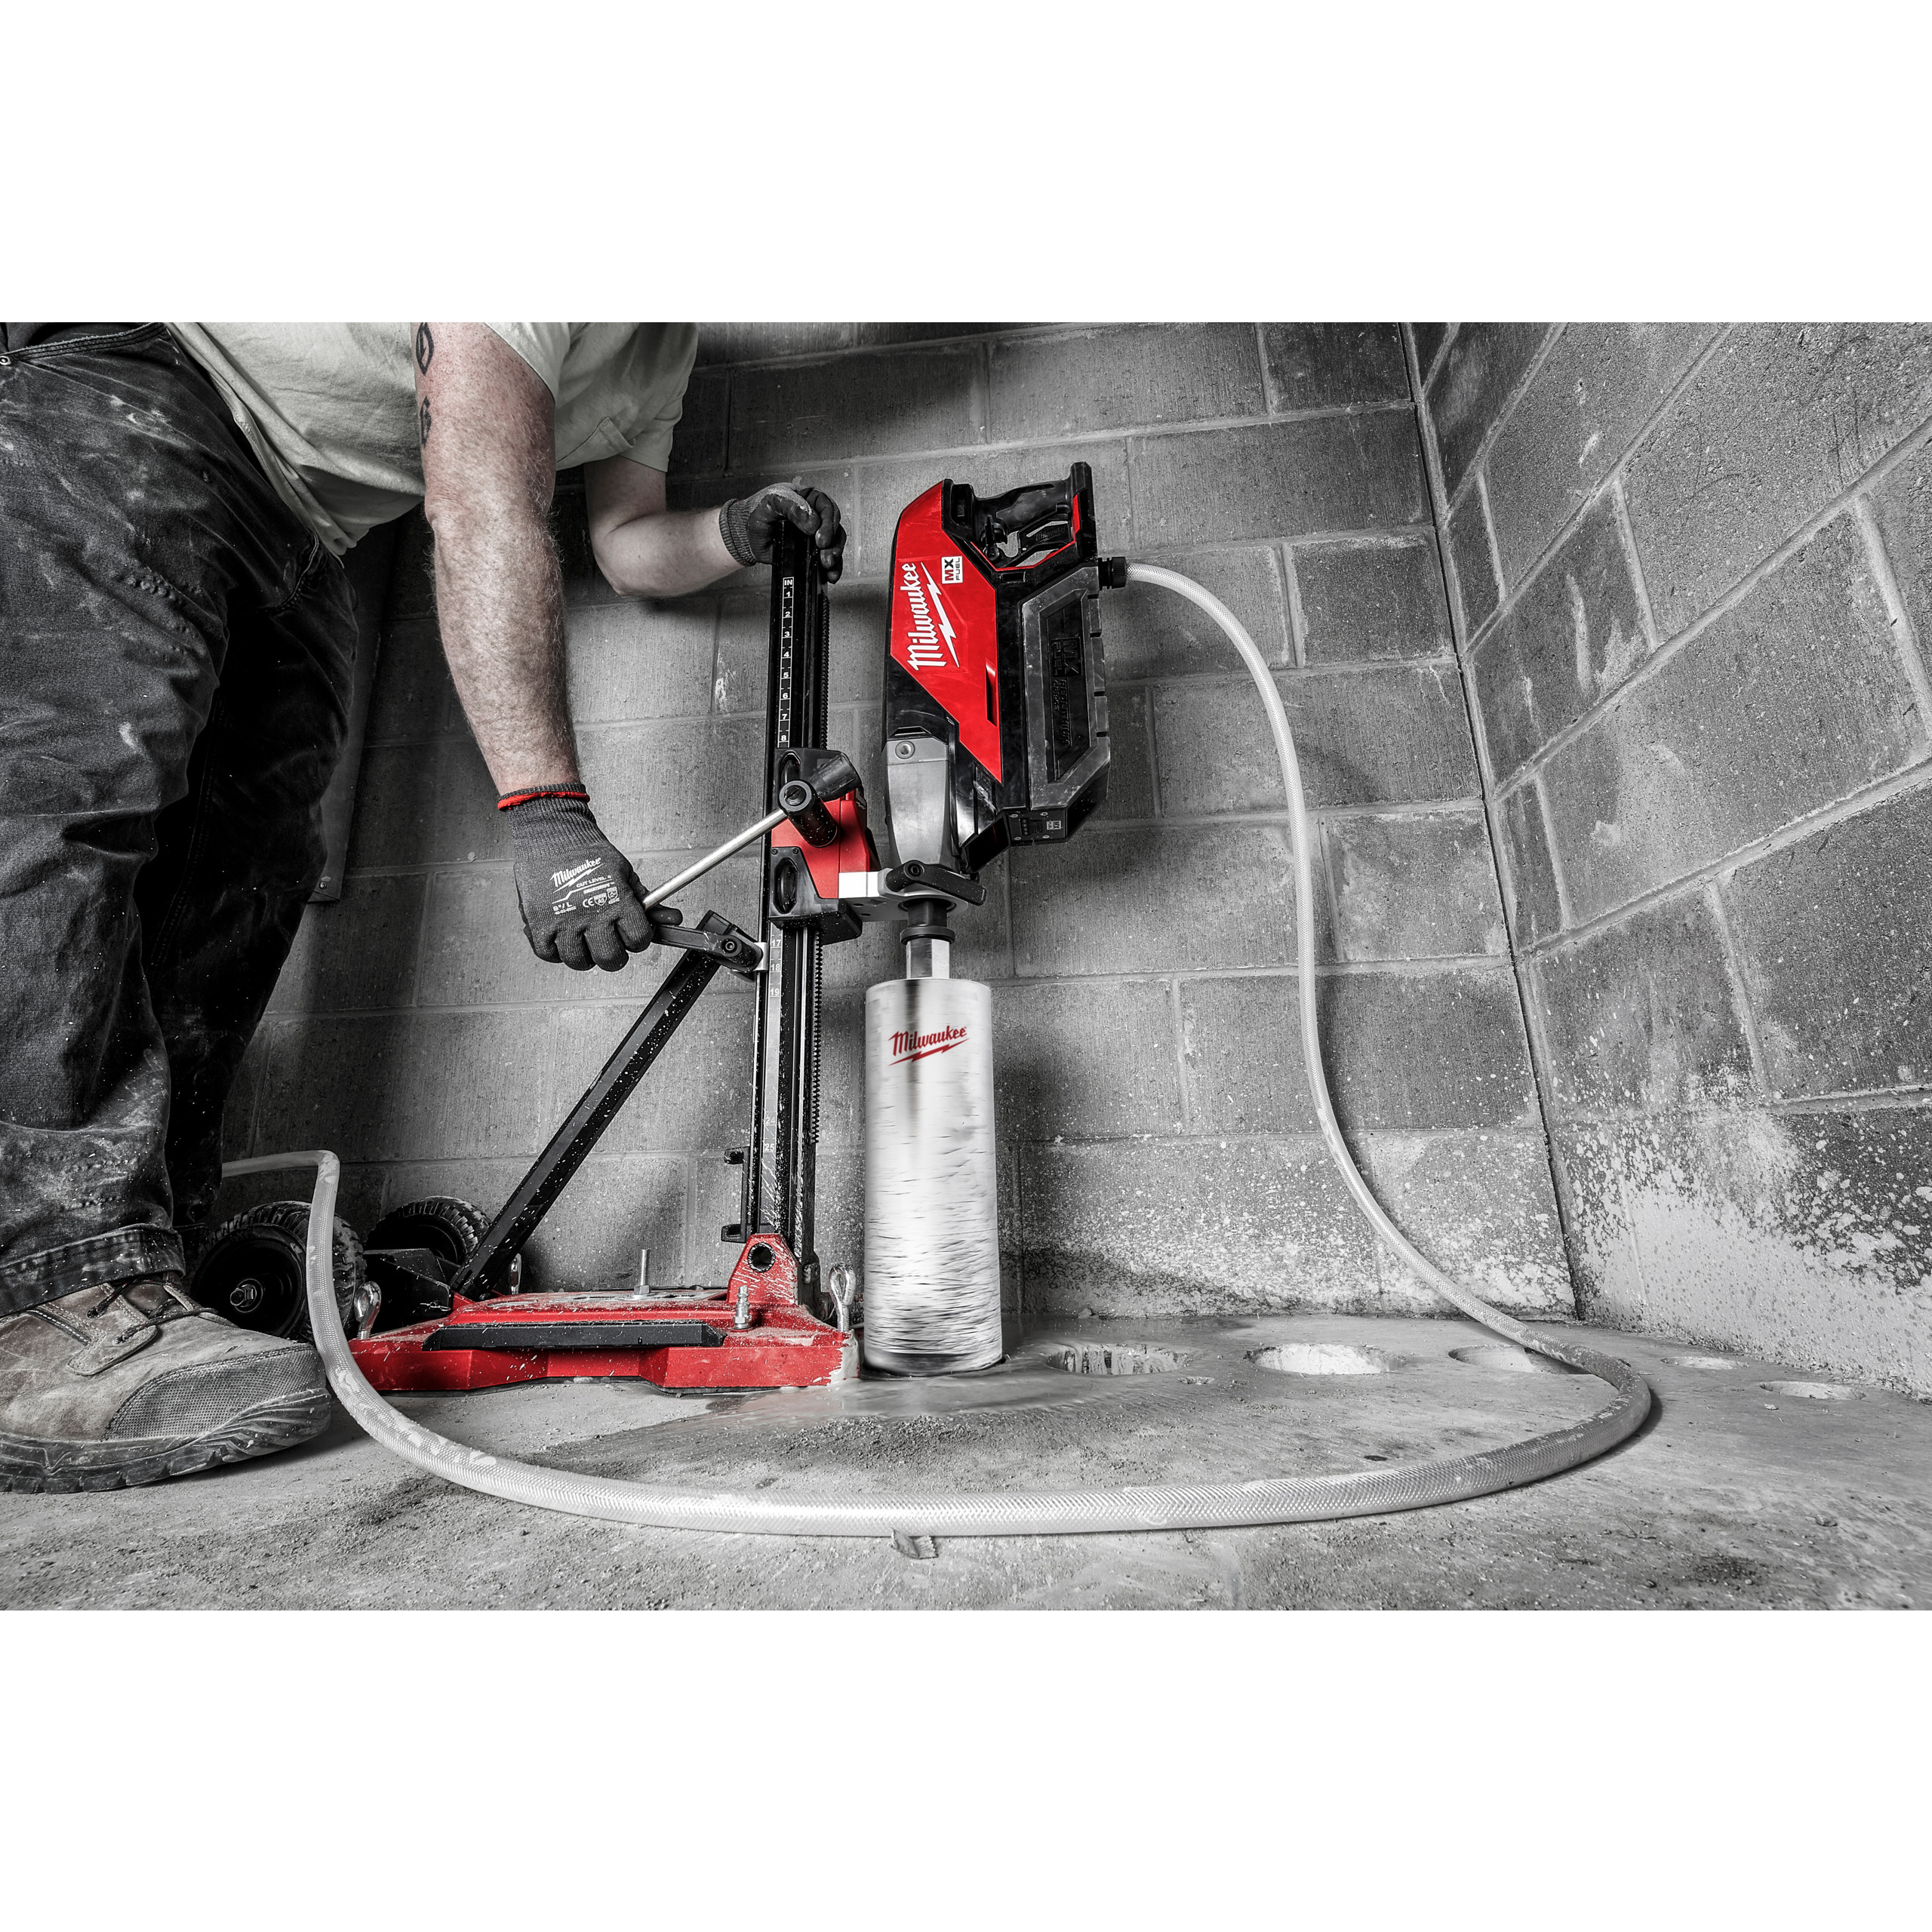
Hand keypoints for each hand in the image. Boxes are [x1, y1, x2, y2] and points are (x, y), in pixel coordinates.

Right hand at [501, 790, 653, 970]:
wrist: (552, 834)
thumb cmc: (588, 853)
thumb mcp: (626, 875)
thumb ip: (648, 902)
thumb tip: (673, 919)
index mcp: (616, 900)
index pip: (638, 940)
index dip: (638, 940)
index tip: (632, 934)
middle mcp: (590, 913)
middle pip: (610, 958)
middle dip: (614, 955)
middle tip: (610, 944)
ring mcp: (562, 920)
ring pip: (578, 961)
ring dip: (584, 955)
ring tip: (584, 939)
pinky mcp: (537, 922)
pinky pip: (548, 954)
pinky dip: (556, 951)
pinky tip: (562, 936)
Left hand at [719, 478, 845, 582]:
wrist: (747, 537)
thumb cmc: (757, 514)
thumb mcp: (771, 502)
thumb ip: (791, 506)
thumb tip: (812, 521)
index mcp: (808, 499)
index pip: (826, 506)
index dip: (826, 520)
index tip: (816, 534)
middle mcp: (816, 516)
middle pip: (835, 525)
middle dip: (832, 539)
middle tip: (823, 548)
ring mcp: (816, 535)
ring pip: (836, 543)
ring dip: (835, 554)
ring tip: (826, 562)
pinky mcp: (814, 552)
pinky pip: (831, 559)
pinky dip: (834, 568)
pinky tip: (830, 573)